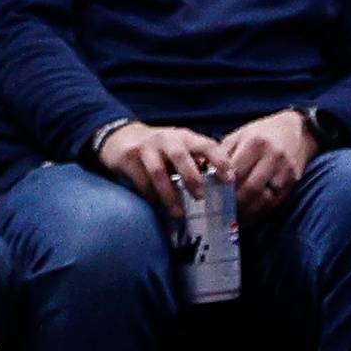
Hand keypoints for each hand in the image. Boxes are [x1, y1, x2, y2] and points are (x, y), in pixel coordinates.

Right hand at [98, 122, 230, 216]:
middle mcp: (166, 138)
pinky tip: (158, 207)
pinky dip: (152, 197)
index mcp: (185, 137)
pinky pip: (142, 182)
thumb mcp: (180, 147)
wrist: (121, 137)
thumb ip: (197, 162)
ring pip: (159, 172)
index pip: (206, 144)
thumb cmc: (160, 148)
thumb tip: (221, 189)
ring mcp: (146, 148)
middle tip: (200, 197)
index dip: (220, 161)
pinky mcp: (129, 158)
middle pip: (180, 155)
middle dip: (191, 177)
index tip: (229, 180)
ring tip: (178, 213)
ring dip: (170, 195)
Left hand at [220, 109, 313, 217]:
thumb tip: (206, 174)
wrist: (297, 130)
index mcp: (255, 142)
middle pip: (250, 187)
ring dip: (247, 210)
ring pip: (263, 198)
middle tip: (221, 211)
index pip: (235, 171)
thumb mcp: (240, 135)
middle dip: (234, 202)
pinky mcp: (293, 180)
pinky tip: (249, 214)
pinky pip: (274, 202)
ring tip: (233, 217)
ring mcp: (285, 170)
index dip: (222, 187)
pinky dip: (260, 211)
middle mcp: (272, 156)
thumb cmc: (262, 133)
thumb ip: (224, 153)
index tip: (211, 197)